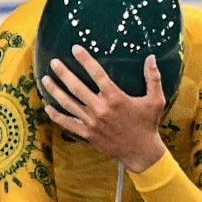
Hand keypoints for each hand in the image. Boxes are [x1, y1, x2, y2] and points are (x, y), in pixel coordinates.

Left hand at [41, 50, 168, 170]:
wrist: (141, 152)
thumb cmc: (148, 124)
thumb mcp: (156, 100)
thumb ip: (153, 78)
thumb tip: (151, 57)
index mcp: (115, 98)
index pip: (97, 74)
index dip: (85, 60)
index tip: (75, 49)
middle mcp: (101, 108)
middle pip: (77, 87)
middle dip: (64, 73)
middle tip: (54, 62)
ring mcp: (92, 122)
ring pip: (68, 104)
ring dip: (55, 91)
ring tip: (45, 79)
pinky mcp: (88, 134)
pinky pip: (68, 123)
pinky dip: (56, 116)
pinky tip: (47, 107)